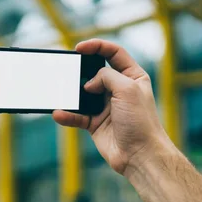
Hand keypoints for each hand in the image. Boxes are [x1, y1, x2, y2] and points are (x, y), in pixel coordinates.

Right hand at [53, 39, 173, 174]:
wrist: (141, 155)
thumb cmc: (141, 122)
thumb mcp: (127, 89)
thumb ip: (106, 77)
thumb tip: (88, 83)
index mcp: (132, 77)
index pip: (114, 53)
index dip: (97, 46)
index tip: (79, 48)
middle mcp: (119, 89)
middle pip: (95, 72)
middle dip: (81, 71)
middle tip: (68, 70)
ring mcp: (106, 106)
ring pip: (82, 94)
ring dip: (71, 95)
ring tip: (62, 94)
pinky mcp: (95, 123)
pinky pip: (77, 115)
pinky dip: (67, 115)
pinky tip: (59, 114)